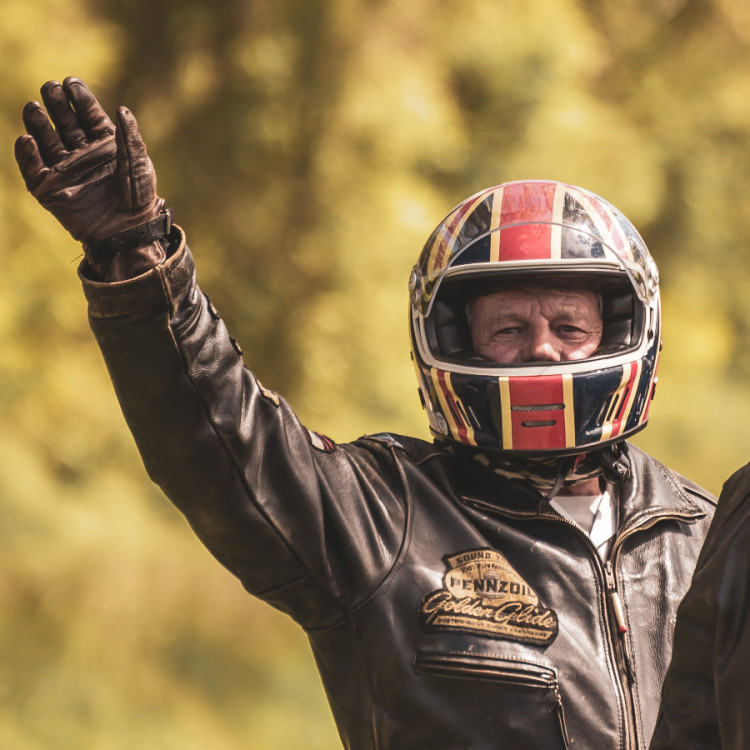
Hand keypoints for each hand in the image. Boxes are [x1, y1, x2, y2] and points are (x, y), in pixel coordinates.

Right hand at [15, 77, 167, 278]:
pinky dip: (27, 155)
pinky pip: (33, 169)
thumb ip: (130, 140)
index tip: (71, 82)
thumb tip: (122, 109)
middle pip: (64, 123)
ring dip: (38, 123)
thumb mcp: (139, 166)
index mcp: (105, 145)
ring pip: (46, 141)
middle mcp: (82, 154)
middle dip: (56, 104)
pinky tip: (27, 139)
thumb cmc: (138, 199)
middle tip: (49, 88)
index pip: (88, 115)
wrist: (128, 232)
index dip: (79, 98)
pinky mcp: (50, 189)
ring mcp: (65, 170)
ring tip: (33, 107)